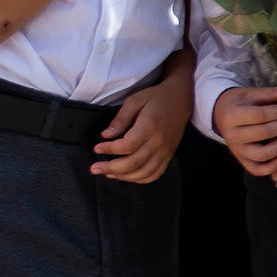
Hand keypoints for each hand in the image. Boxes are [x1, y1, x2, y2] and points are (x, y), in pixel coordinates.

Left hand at [92, 65, 191, 183]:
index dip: (109, 150)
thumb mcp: (134, 101)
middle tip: (95, 168)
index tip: (96, 148)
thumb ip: (120, 119)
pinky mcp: (168, 155)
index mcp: (149, 127)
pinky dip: (140, 179)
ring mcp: (165, 151)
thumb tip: (106, 135)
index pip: (126, 146)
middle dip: (111, 168)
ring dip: (124, 177)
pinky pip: (156, 174)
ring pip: (144, 172)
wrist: (181, 98)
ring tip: (108, 174)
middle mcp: (159, 142)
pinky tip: (127, 176)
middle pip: (133, 163)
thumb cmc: (155, 98)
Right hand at [212, 84, 276, 175]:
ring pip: (262, 154)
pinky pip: (258, 169)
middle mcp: (231, 135)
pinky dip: (272, 167)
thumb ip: (274, 93)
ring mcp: (236, 150)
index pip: (261, 115)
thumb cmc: (241, 103)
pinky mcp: (241, 160)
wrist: (222, 114)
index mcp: (232, 116)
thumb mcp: (254, 94)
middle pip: (264, 133)